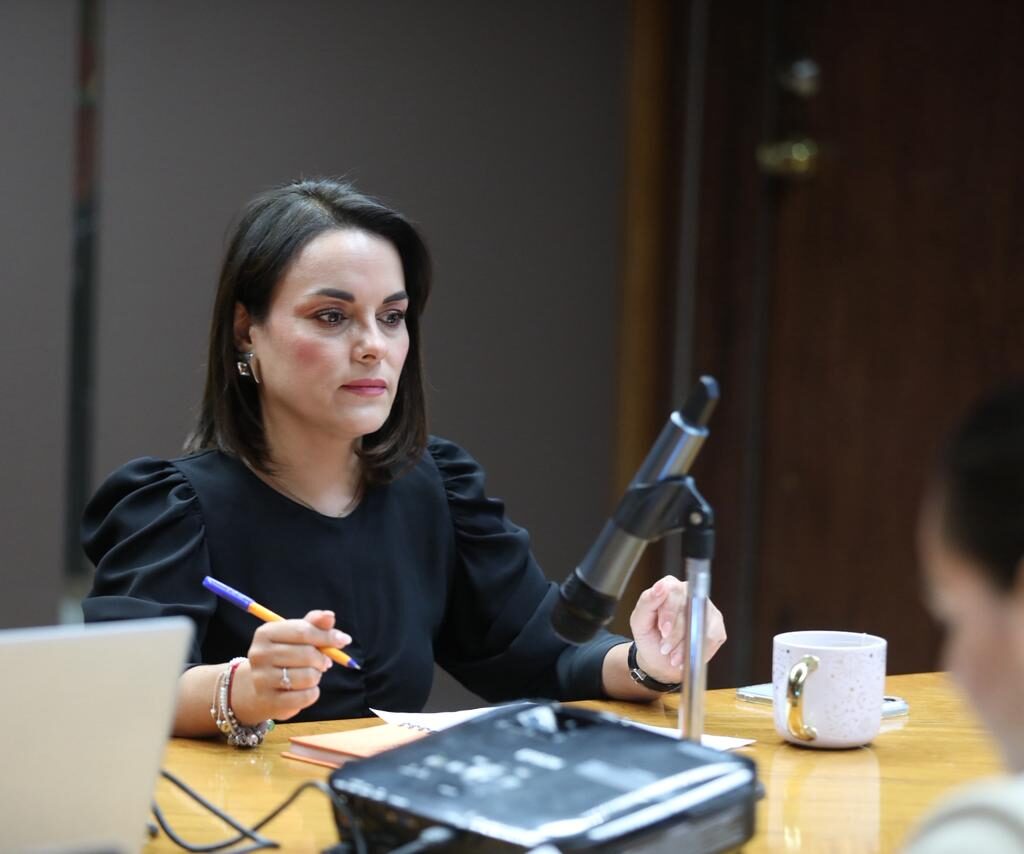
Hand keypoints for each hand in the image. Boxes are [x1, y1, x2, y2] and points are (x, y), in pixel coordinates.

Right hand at [231, 610, 351, 723]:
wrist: (260, 689)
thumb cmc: (285, 656)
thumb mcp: (297, 635)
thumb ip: (315, 624)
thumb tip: (330, 616)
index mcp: (266, 633)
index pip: (303, 631)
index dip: (327, 636)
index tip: (343, 640)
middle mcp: (259, 654)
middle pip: (307, 654)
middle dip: (322, 659)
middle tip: (323, 662)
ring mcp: (262, 679)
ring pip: (308, 676)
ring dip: (316, 676)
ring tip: (310, 674)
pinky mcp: (270, 701)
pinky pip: (306, 696)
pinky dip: (312, 693)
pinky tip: (305, 689)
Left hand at [628, 577, 725, 684]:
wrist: (659, 659)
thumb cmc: (649, 637)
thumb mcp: (640, 621)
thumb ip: (647, 602)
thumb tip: (661, 586)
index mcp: (671, 587)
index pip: (675, 592)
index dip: (670, 612)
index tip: (663, 630)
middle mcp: (691, 594)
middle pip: (689, 609)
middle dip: (676, 634)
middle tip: (665, 648)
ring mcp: (706, 609)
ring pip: (701, 625)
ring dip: (685, 646)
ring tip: (673, 656)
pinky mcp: (717, 627)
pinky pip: (711, 638)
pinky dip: (696, 651)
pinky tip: (685, 656)